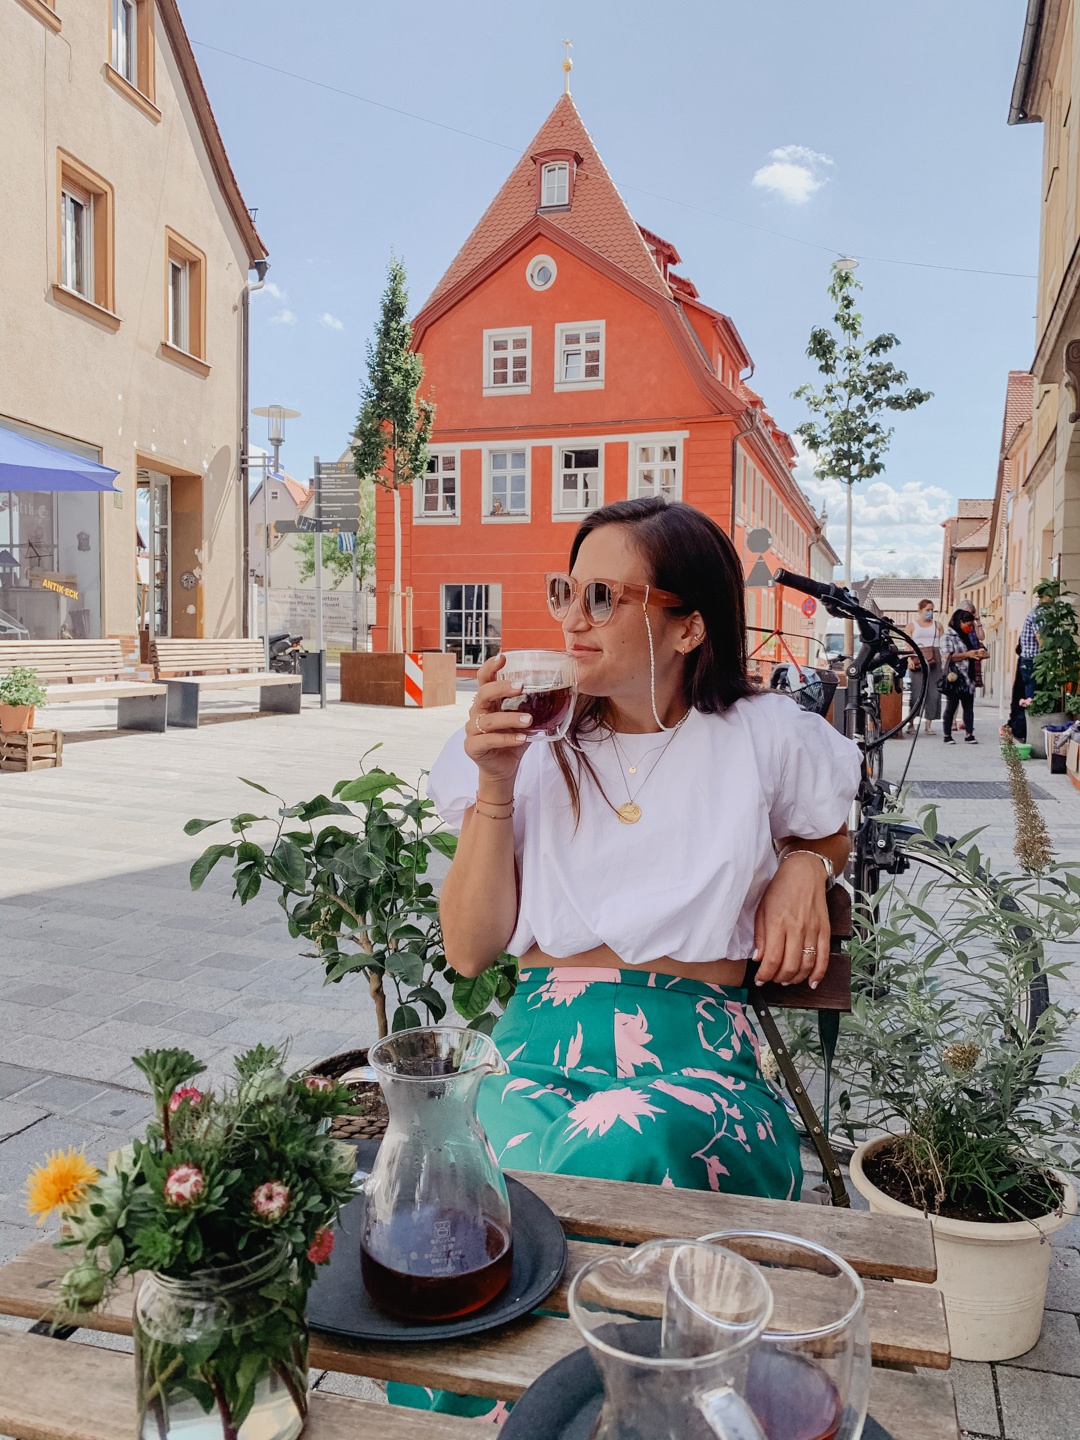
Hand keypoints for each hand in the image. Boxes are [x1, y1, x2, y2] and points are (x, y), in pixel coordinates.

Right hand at [464, 654, 532, 794]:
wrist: (503, 769)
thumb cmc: (513, 741)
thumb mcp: (524, 720)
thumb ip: (534, 707)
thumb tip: (561, 691)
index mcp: (488, 702)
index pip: (484, 679)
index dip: (490, 667)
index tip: (503, 657)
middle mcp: (477, 713)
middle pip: (483, 694)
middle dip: (501, 688)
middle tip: (520, 687)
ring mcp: (472, 730)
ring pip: (489, 720)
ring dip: (510, 718)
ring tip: (529, 720)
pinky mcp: (472, 747)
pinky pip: (489, 740)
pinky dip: (507, 739)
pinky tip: (522, 738)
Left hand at [752, 854, 830, 989]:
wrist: (804, 872)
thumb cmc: (780, 888)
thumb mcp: (761, 908)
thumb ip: (760, 935)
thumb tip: (758, 959)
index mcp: (778, 923)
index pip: (772, 959)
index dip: (765, 975)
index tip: (759, 979)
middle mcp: (796, 928)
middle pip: (790, 966)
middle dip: (779, 978)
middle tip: (773, 979)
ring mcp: (813, 930)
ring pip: (807, 965)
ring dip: (796, 978)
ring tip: (787, 979)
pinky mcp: (825, 930)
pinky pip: (824, 957)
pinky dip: (818, 974)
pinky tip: (812, 982)